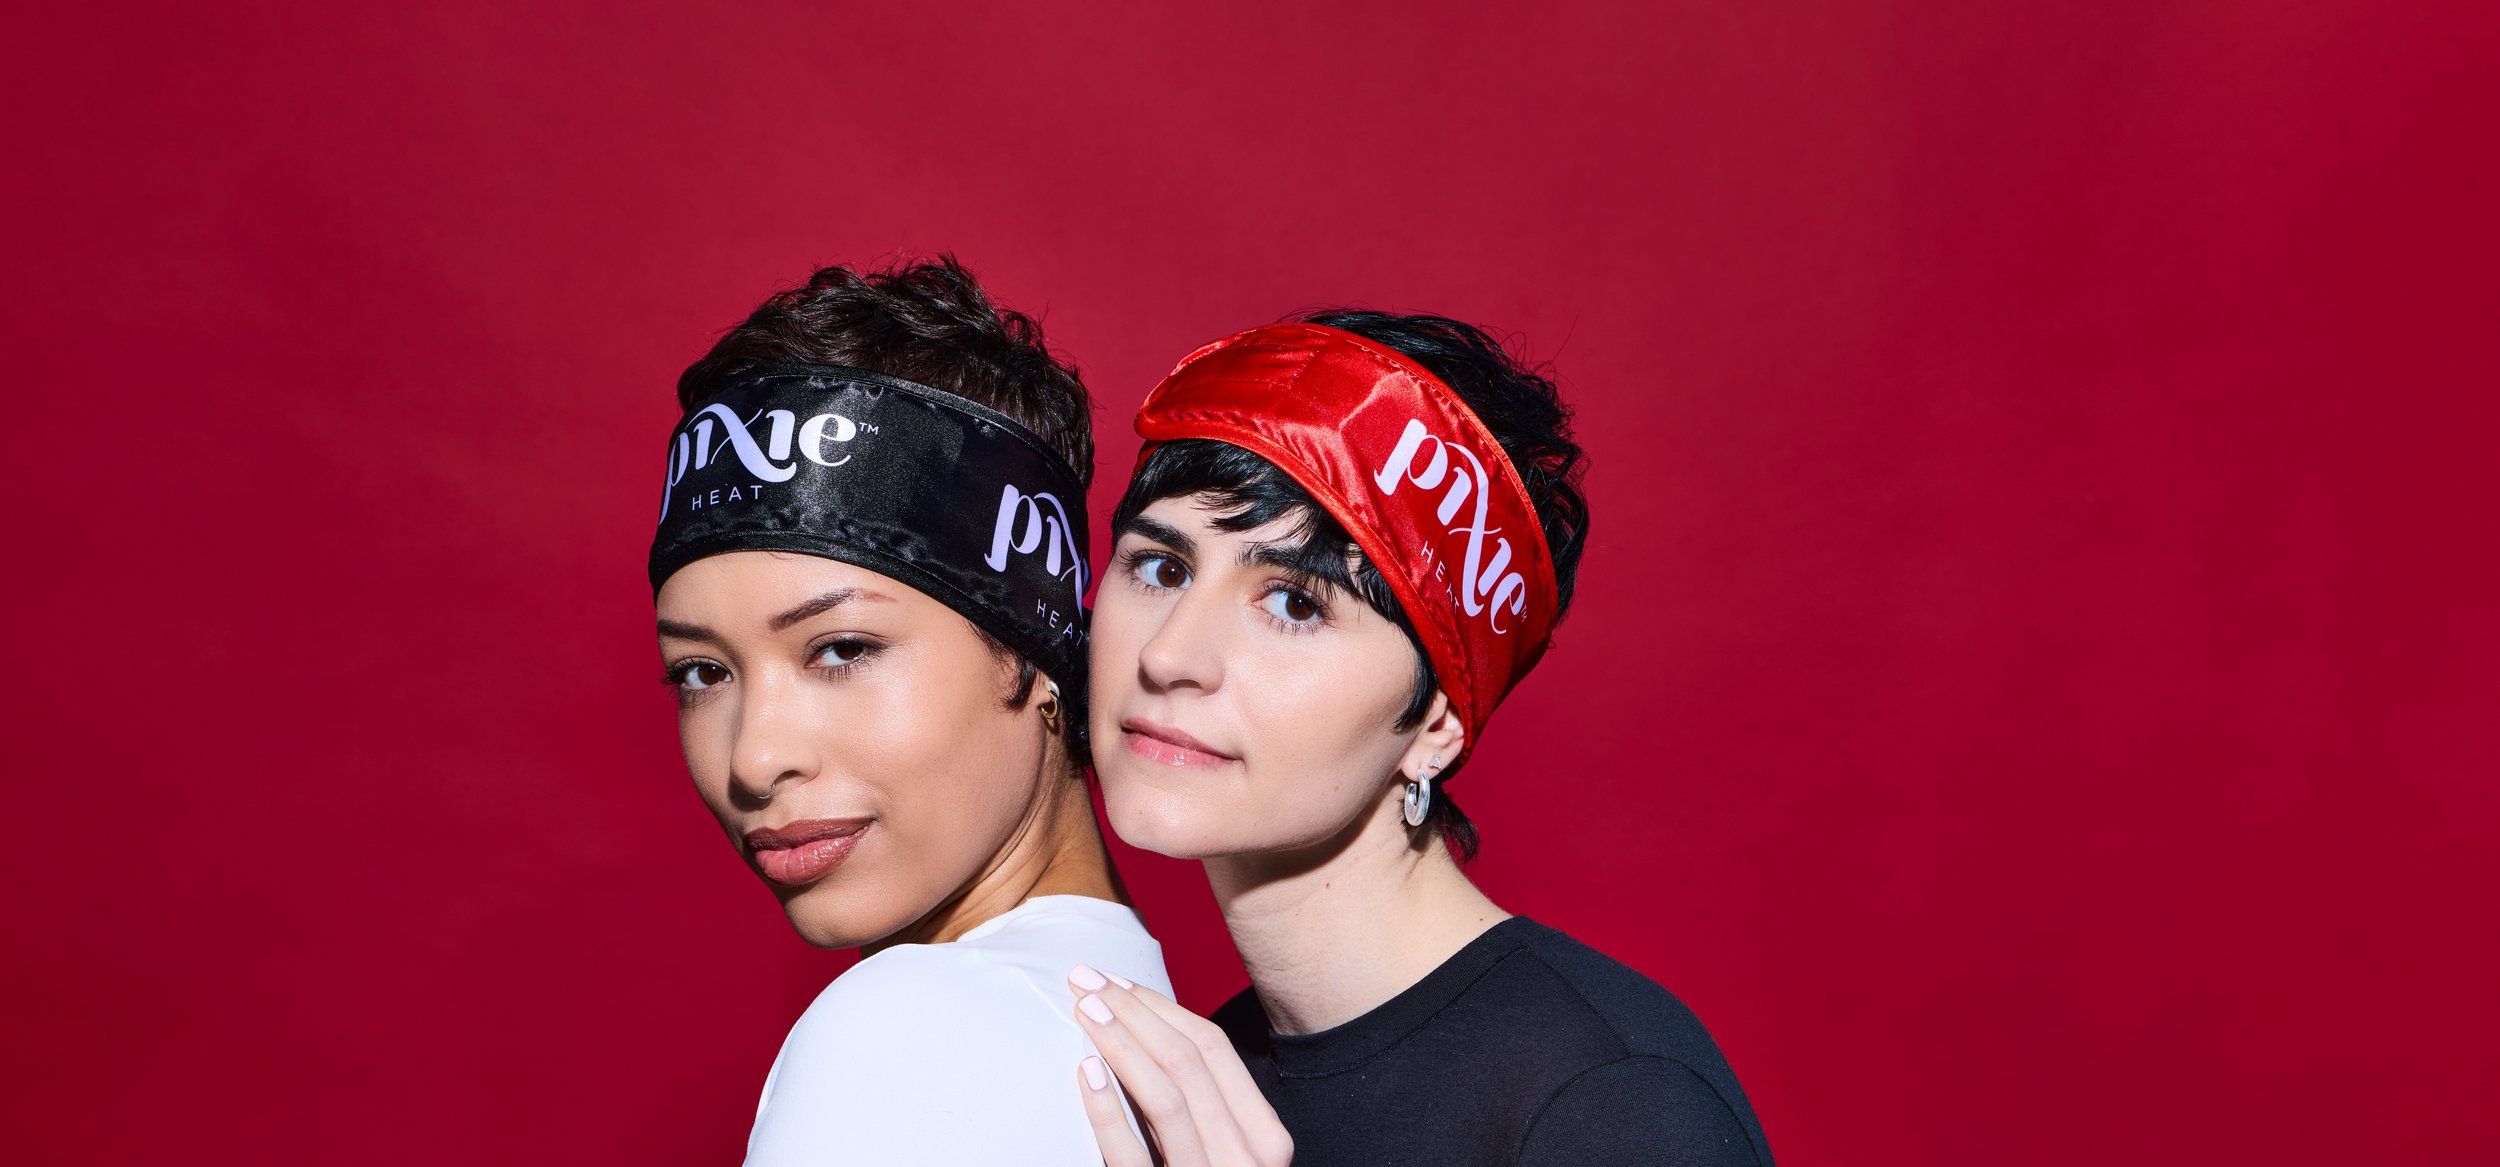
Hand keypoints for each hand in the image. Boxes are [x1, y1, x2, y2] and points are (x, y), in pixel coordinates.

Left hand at [1067, 965, 1292, 1166]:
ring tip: (1082, 1010)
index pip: (1214, 1050)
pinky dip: (1108, 1111)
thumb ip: (1198, 1106)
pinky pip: (1132, 1157)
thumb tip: (1146, 1031)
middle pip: (1189, 1062)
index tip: (1115, 980)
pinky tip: (1085, 1073)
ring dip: (1121, 1043)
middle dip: (1134, 1011)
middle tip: (1084, 978)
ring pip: (1167, 1096)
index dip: (1161, 1008)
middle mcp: (1247, 1159)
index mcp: (1264, 1138)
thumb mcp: (1216, 1150)